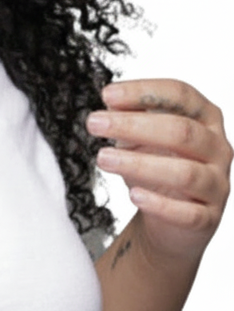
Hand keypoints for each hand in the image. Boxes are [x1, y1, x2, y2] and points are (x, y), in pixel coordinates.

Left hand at [86, 79, 230, 266]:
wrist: (172, 218)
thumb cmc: (157, 164)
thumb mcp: (140, 136)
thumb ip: (130, 116)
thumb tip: (112, 100)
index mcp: (205, 118)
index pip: (181, 95)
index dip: (144, 92)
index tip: (106, 94)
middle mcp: (218, 148)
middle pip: (182, 131)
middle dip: (133, 126)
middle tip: (93, 123)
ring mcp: (217, 184)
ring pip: (185, 172)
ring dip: (139, 164)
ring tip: (102, 158)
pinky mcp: (208, 217)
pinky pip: (189, 213)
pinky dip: (160, 204)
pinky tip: (134, 195)